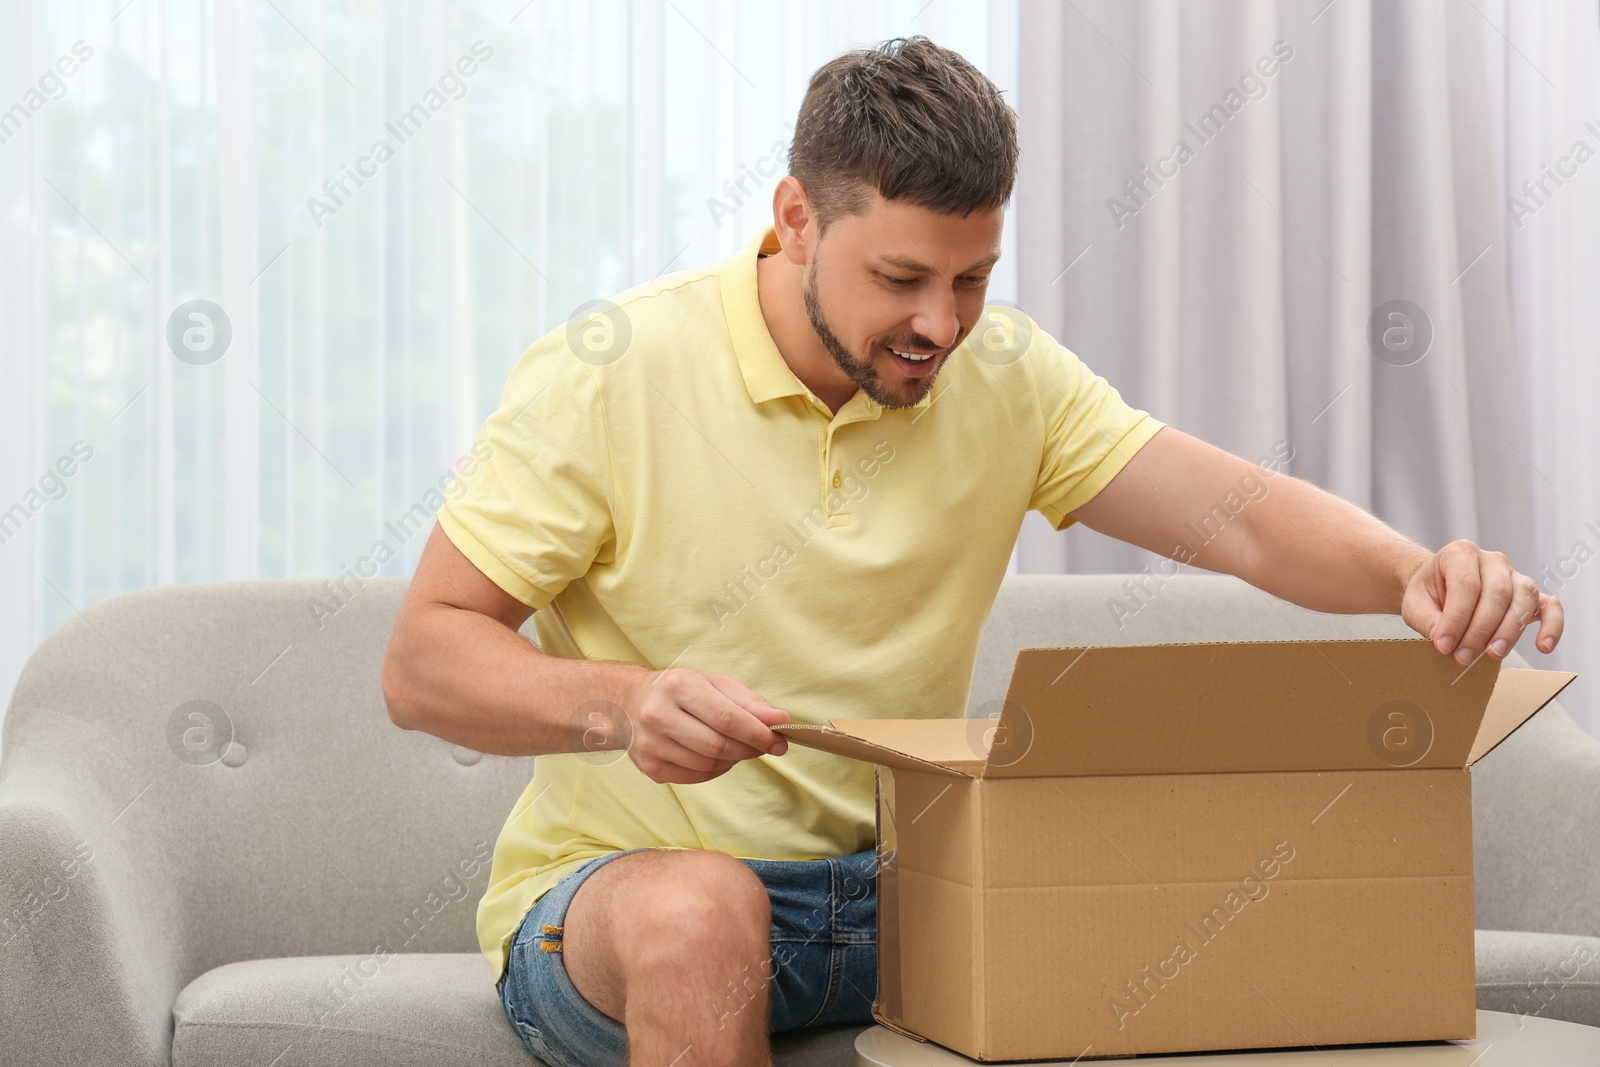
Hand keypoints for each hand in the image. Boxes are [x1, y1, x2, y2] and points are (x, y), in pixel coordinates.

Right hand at [621, 667, 790, 784]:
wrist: (627, 703)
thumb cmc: (677, 690)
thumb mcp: (712, 682)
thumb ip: (748, 701)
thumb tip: (778, 720)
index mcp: (678, 686)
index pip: (727, 718)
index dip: (758, 733)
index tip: (779, 741)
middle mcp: (659, 716)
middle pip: (718, 746)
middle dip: (750, 749)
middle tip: (765, 746)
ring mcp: (651, 745)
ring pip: (709, 765)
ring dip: (734, 760)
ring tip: (738, 747)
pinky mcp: (650, 768)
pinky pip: (696, 777)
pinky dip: (716, 770)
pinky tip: (717, 756)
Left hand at [1400, 539, 1562, 665]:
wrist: (1437, 587)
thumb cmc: (1428, 594)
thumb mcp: (1414, 604)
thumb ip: (1427, 620)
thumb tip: (1446, 642)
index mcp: (1461, 552)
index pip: (1466, 585)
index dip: (1456, 618)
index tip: (1443, 645)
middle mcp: (1492, 560)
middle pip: (1497, 592)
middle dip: (1480, 629)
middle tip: (1463, 657)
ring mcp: (1515, 576)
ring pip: (1524, 598)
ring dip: (1510, 631)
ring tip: (1493, 655)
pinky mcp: (1530, 596)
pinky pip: (1551, 606)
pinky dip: (1552, 626)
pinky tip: (1543, 647)